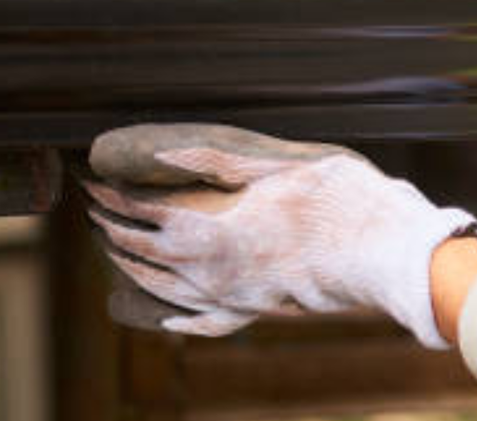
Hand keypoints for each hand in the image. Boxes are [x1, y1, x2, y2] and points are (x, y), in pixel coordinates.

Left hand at [82, 124, 476, 347]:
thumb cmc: (337, 203)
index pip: (141, 213)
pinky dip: (178, 319)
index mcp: (209, 232)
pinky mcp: (254, 311)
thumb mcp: (277, 168)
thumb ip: (218, 162)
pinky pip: (203, 321)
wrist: (381, 251)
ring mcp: (231, 297)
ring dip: (133, 267)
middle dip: (113, 229)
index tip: (95, 182)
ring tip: (118, 249)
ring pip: (162, 289)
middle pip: (141, 253)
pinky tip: (167, 316)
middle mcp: (209, 272)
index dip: (112, 196)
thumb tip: (165, 156)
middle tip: (98, 210)